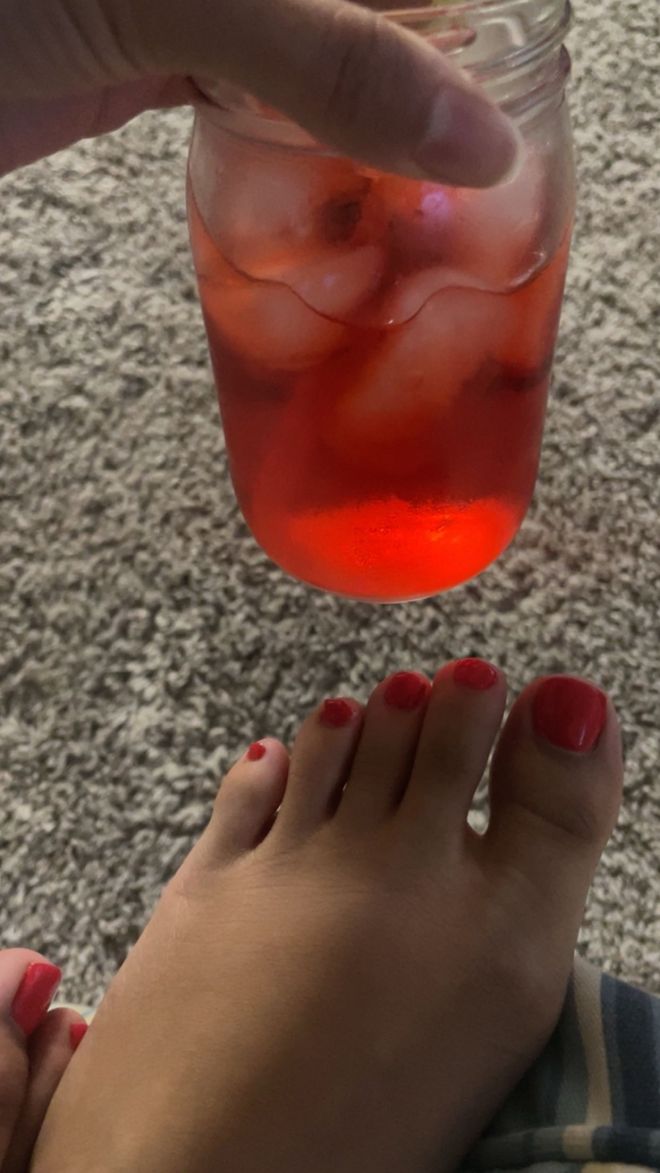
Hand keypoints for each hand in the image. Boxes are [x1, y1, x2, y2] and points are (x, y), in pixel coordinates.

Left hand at [0, 0, 516, 183]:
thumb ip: (327, 52)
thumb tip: (475, 136)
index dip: (459, 15)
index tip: (506, 96)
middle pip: (363, 7)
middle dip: (422, 74)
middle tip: (468, 168)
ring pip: (313, 51)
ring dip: (362, 124)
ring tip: (418, 195)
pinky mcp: (147, 54)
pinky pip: (253, 93)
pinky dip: (294, 145)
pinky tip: (329, 188)